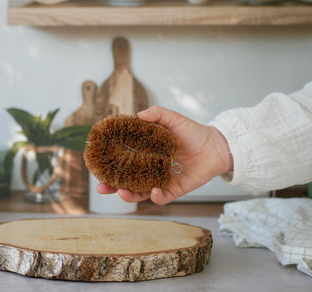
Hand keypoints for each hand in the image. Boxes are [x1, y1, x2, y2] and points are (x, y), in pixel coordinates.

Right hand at [96, 105, 232, 204]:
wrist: (215, 145)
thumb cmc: (192, 131)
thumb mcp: (172, 119)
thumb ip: (156, 114)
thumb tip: (137, 115)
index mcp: (144, 153)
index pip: (121, 161)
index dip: (108, 164)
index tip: (96, 164)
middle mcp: (148, 168)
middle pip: (125, 181)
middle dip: (111, 186)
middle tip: (101, 187)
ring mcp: (160, 180)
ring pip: (139, 193)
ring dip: (129, 195)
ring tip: (122, 192)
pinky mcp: (174, 190)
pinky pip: (161, 198)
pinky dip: (156, 197)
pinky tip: (154, 192)